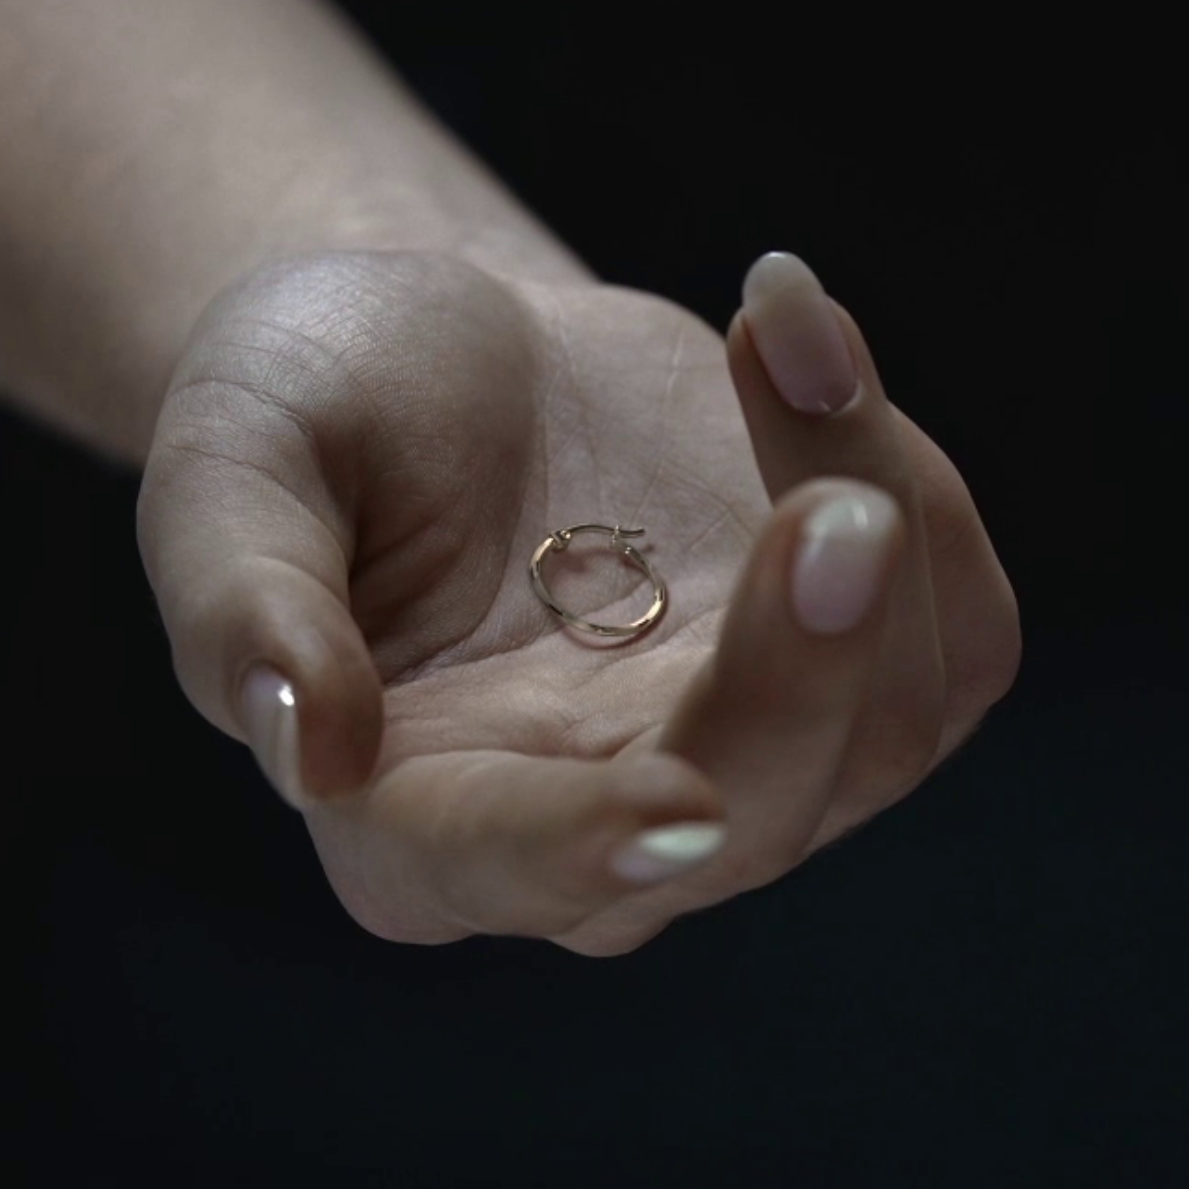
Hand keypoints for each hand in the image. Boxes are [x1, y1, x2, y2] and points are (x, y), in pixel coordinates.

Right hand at [138, 247, 1018, 952]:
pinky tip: (806, 350)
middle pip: (754, 818)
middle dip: (807, 668)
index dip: (588, 847)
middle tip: (836, 506)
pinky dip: (924, 485)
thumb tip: (306, 742)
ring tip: (771, 318)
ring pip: (888, 723)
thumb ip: (242, 598)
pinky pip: (957, 637)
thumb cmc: (323, 415)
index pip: (511, 869)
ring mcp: (753, 764)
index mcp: (420, 818)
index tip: (679, 798)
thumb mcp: (230, 461)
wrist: (461, 366)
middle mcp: (605, 830)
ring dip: (869, 498)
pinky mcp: (857, 679)